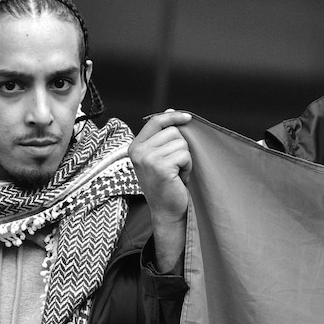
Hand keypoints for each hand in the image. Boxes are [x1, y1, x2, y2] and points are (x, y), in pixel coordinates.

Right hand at [128, 109, 192, 271]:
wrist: (166, 211)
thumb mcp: (160, 156)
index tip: (188, 117)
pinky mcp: (161, 167)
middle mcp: (138, 151)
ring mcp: (148, 159)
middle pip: (173, 131)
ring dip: (185, 158)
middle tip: (176, 166)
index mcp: (135, 147)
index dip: (173, 116)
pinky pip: (185, 155)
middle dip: (181, 147)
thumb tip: (169, 111)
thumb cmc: (166, 184)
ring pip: (181, 143)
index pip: (156, 121)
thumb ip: (162, 136)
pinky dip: (187, 167)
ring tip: (177, 173)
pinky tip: (179, 178)